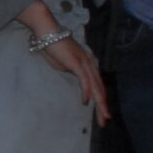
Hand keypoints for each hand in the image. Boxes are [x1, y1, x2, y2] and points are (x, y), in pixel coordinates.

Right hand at [15, 0, 107, 125]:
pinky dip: (87, 92)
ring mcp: (85, 63)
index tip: (102, 113)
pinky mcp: (77, 63)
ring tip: (102, 116)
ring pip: (95, 86)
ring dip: (99, 103)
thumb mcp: (64, 64)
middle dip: (103, 106)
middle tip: (105, 120)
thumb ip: (72, 72)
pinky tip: (86, 101)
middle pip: (100, 88)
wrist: (47, 32)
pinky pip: (84, 80)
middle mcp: (90, 63)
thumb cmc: (53, 47)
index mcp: (89, 63)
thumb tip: (76, 78)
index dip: (100, 100)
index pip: (97, 85)